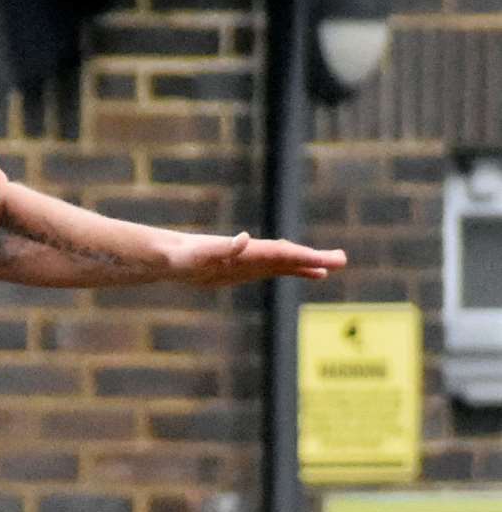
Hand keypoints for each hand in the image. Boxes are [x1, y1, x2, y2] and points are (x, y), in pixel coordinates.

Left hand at [167, 231, 346, 285]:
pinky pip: (276, 270)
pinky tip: (311, 274)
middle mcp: (252, 254)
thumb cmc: (182, 257)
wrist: (168, 256)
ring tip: (334, 266)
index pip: (282, 254)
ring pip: (286, 262)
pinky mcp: (245, 270)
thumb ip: (222, 248)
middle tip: (342, 259)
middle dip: (315, 258)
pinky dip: (296, 270)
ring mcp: (250, 262)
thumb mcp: (200, 255)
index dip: (305, 257)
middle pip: (289, 255)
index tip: (328, 261)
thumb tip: (244, 238)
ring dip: (310, 264)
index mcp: (246, 251)